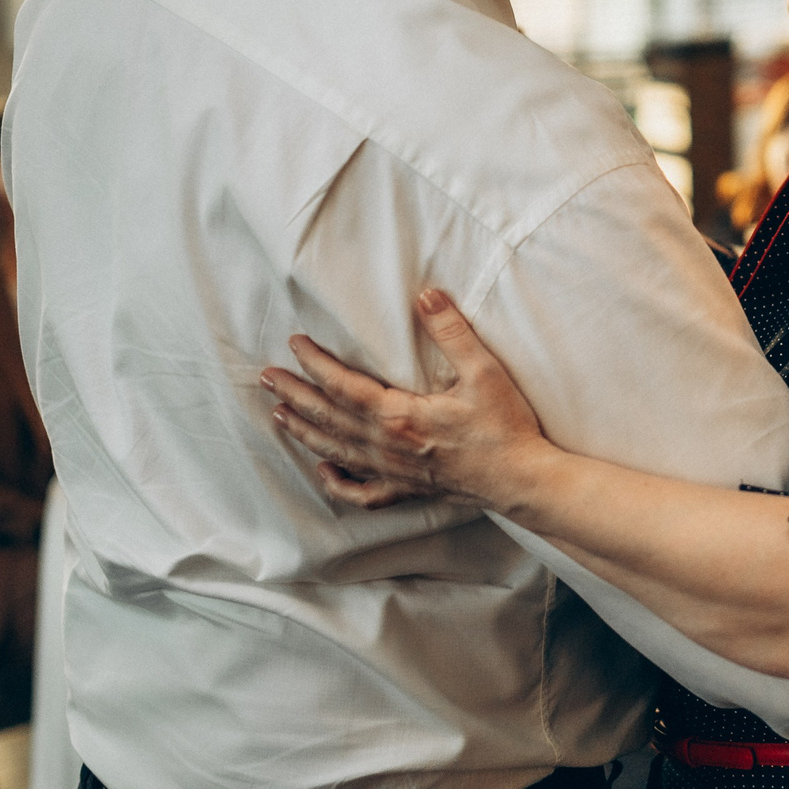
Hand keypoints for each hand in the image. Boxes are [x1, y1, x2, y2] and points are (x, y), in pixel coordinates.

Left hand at [260, 289, 555, 512]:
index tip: (295, 345)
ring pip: (336, 451)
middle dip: (295, 395)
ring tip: (279, 414)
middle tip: (266, 377)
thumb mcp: (483, 371)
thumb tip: (426, 295)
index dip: (315, 365)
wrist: (522, 480)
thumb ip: (451, 331)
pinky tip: (324, 471)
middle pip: (329, 418)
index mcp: (401, 416)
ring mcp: (394, 472)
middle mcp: (388, 446)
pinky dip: (338, 483)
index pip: (343, 386)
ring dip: (304, 431)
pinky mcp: (407, 490)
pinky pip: (362, 492)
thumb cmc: (505, 429)